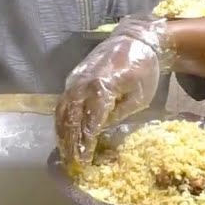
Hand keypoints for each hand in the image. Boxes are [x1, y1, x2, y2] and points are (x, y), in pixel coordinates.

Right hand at [56, 15, 172, 164]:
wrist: (135, 40)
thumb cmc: (143, 70)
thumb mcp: (140, 97)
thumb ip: (119, 115)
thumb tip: (102, 132)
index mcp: (102, 88)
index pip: (90, 123)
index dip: (85, 145)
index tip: (83, 163)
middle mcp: (83, 84)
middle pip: (71, 120)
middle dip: (70, 144)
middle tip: (71, 164)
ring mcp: (75, 80)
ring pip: (62, 112)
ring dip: (62, 134)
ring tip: (64, 154)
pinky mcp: (72, 78)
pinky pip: (62, 102)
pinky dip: (61, 121)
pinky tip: (62, 134)